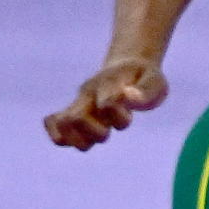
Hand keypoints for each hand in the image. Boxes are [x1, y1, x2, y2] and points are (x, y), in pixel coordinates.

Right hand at [47, 57, 172, 149]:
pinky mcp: (72, 112)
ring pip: (63, 125)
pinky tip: (72, 139)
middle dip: (96, 134)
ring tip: (94, 139)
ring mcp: (79, 103)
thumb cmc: (143, 79)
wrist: (127, 67)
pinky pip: (54, 123)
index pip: (107, 104)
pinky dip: (57, 135)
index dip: (118, 116)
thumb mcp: (154, 82)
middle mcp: (89, 94)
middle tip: (109, 131)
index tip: (128, 116)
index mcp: (109, 85)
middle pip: (76, 118)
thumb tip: (126, 97)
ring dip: (80, 141)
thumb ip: (145, 92)